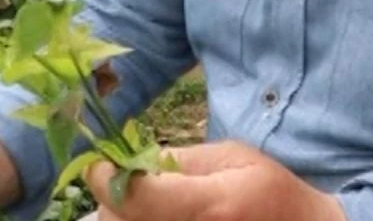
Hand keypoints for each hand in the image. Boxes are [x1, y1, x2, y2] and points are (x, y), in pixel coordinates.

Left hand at [82, 140, 347, 220]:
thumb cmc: (271, 193)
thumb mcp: (233, 158)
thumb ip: (180, 160)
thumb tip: (129, 160)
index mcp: (210, 206)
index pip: (131, 195)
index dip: (105, 175)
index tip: (101, 163)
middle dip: (112, 200)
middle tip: (125, 184)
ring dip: (123, 217)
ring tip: (147, 205)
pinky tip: (158, 217)